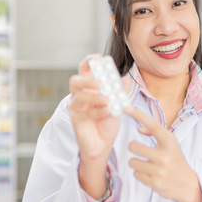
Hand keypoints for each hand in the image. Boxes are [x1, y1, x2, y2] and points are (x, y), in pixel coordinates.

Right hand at [69, 54, 121, 199]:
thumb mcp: (117, 104)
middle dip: (87, 79)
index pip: (85, 70)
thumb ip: (120, 92)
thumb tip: (125, 78)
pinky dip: (98, 111)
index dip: (89, 62)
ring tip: (108, 99)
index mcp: (89, 87)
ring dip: (94, 97)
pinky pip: (84, 113)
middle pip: (75, 81)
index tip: (98, 58)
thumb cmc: (107, 121)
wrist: (103, 143)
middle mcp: (79, 95)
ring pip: (78, 96)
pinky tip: (108, 111)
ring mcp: (76, 107)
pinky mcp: (76, 119)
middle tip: (100, 82)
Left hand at [125, 107, 201, 201]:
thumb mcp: (170, 144)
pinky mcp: (154, 183)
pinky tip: (150, 174)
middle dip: (133, 148)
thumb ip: (155, 134)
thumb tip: (140, 129)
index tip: (127, 107)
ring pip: (133, 162)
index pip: (153, 125)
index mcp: (170, 143)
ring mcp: (159, 170)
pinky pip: (136, 174)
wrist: (187, 185)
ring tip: (147, 164)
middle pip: (133, 146)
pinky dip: (140, 174)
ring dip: (136, 163)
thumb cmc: (175, 160)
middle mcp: (164, 155)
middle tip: (140, 151)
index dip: (139, 115)